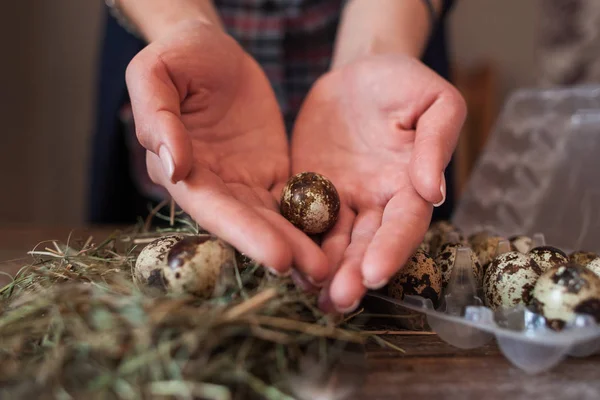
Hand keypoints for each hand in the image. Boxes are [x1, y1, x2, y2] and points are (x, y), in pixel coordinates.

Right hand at [125, 20, 327, 281]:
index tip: (278, 256)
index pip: (211, 208)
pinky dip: (311, 220)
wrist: (212, 49)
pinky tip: (335, 238)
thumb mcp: (155, 74)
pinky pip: (293, 199)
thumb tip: (174, 166)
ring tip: (331, 268)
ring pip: (272, 218)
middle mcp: (211, 185)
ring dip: (300, 243)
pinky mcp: (271, 173)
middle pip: (246, 223)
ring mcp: (243, 182)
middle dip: (281, 248)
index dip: (243, 233)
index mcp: (178, 168)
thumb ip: (157, 117)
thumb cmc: (177, 56)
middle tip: (317, 273)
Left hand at [291, 54, 466, 311]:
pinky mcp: (309, 191)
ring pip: (334, 242)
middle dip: (354, 274)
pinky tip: (285, 264)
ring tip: (315, 299)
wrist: (359, 74)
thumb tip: (432, 191)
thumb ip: (435, 141)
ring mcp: (341, 200)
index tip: (375, 273)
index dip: (392, 249)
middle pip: (367, 244)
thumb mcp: (434, 100)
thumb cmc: (403, 82)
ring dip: (326, 271)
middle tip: (339, 301)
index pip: (404, 224)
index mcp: (409, 184)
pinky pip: (301, 220)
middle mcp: (376, 201)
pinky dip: (296, 243)